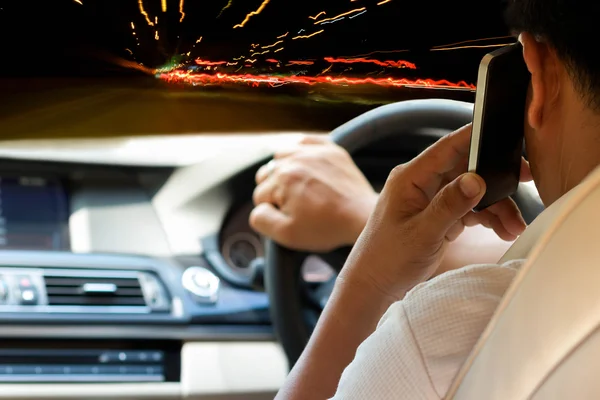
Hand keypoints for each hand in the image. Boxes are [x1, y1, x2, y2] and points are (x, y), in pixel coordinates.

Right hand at [250, 135, 377, 251]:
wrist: (362, 217)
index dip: (272, 211)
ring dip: (284, 170)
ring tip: (299, 189)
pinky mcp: (331, 149)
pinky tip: (306, 167)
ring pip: (282, 156)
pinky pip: (305, 141)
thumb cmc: (326, 227)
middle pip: (267, 174)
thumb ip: (260, 219)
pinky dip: (301, 151)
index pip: (260, 195)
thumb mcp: (286, 234)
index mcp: (282, 179)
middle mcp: (295, 159)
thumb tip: (258, 206)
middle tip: (295, 206)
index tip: (290, 218)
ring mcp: (314, 151)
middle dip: (275, 191)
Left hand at [341, 124, 528, 298]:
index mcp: (410, 178)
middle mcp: (421, 183)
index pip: (448, 147)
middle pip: (466, 168)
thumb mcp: (422, 233)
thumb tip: (476, 179)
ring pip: (471, 191)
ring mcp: (430, 199)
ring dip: (495, 206)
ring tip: (515, 226)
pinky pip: (468, 208)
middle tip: (527, 181)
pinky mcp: (438, 215)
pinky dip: (486, 217)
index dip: (477, 137)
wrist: (374, 284)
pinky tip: (504, 230)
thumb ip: (449, 206)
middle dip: (496, 179)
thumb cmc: (388, 258)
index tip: (506, 134)